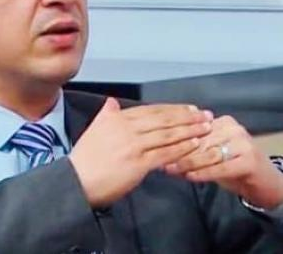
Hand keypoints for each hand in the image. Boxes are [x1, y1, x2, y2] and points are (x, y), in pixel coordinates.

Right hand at [69, 98, 212, 207]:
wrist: (76, 181)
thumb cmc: (84, 159)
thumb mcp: (93, 130)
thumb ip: (106, 115)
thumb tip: (112, 102)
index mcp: (117, 118)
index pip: (152, 110)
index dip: (173, 109)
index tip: (189, 108)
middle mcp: (127, 128)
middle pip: (164, 119)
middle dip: (187, 117)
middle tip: (205, 115)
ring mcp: (134, 145)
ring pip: (168, 134)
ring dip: (189, 131)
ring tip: (206, 128)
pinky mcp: (139, 163)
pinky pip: (166, 153)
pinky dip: (182, 148)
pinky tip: (195, 145)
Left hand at [164, 115, 282, 208]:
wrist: (266, 182)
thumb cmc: (234, 167)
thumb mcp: (212, 155)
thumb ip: (193, 150)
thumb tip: (165, 151)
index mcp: (222, 122)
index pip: (194, 129)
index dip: (175, 139)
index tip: (157, 146)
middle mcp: (233, 128)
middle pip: (200, 140)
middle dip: (178, 151)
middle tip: (160, 160)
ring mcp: (243, 142)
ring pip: (209, 153)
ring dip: (188, 162)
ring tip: (171, 169)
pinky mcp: (249, 160)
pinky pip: (221, 166)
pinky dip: (204, 172)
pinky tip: (191, 177)